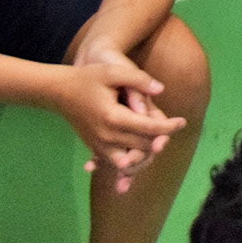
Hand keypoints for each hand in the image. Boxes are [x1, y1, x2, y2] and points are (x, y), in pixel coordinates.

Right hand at [56, 52, 184, 192]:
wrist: (59, 91)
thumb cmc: (88, 78)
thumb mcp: (113, 72)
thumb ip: (139, 79)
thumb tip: (161, 89)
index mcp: (113, 117)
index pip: (148, 128)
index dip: (168, 126)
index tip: (182, 121)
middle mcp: (106, 136)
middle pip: (142, 146)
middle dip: (160, 139)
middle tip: (174, 128)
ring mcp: (98, 144)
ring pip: (128, 161)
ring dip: (145, 155)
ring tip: (158, 143)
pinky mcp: (93, 147)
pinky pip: (113, 163)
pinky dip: (126, 166)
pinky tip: (133, 170)